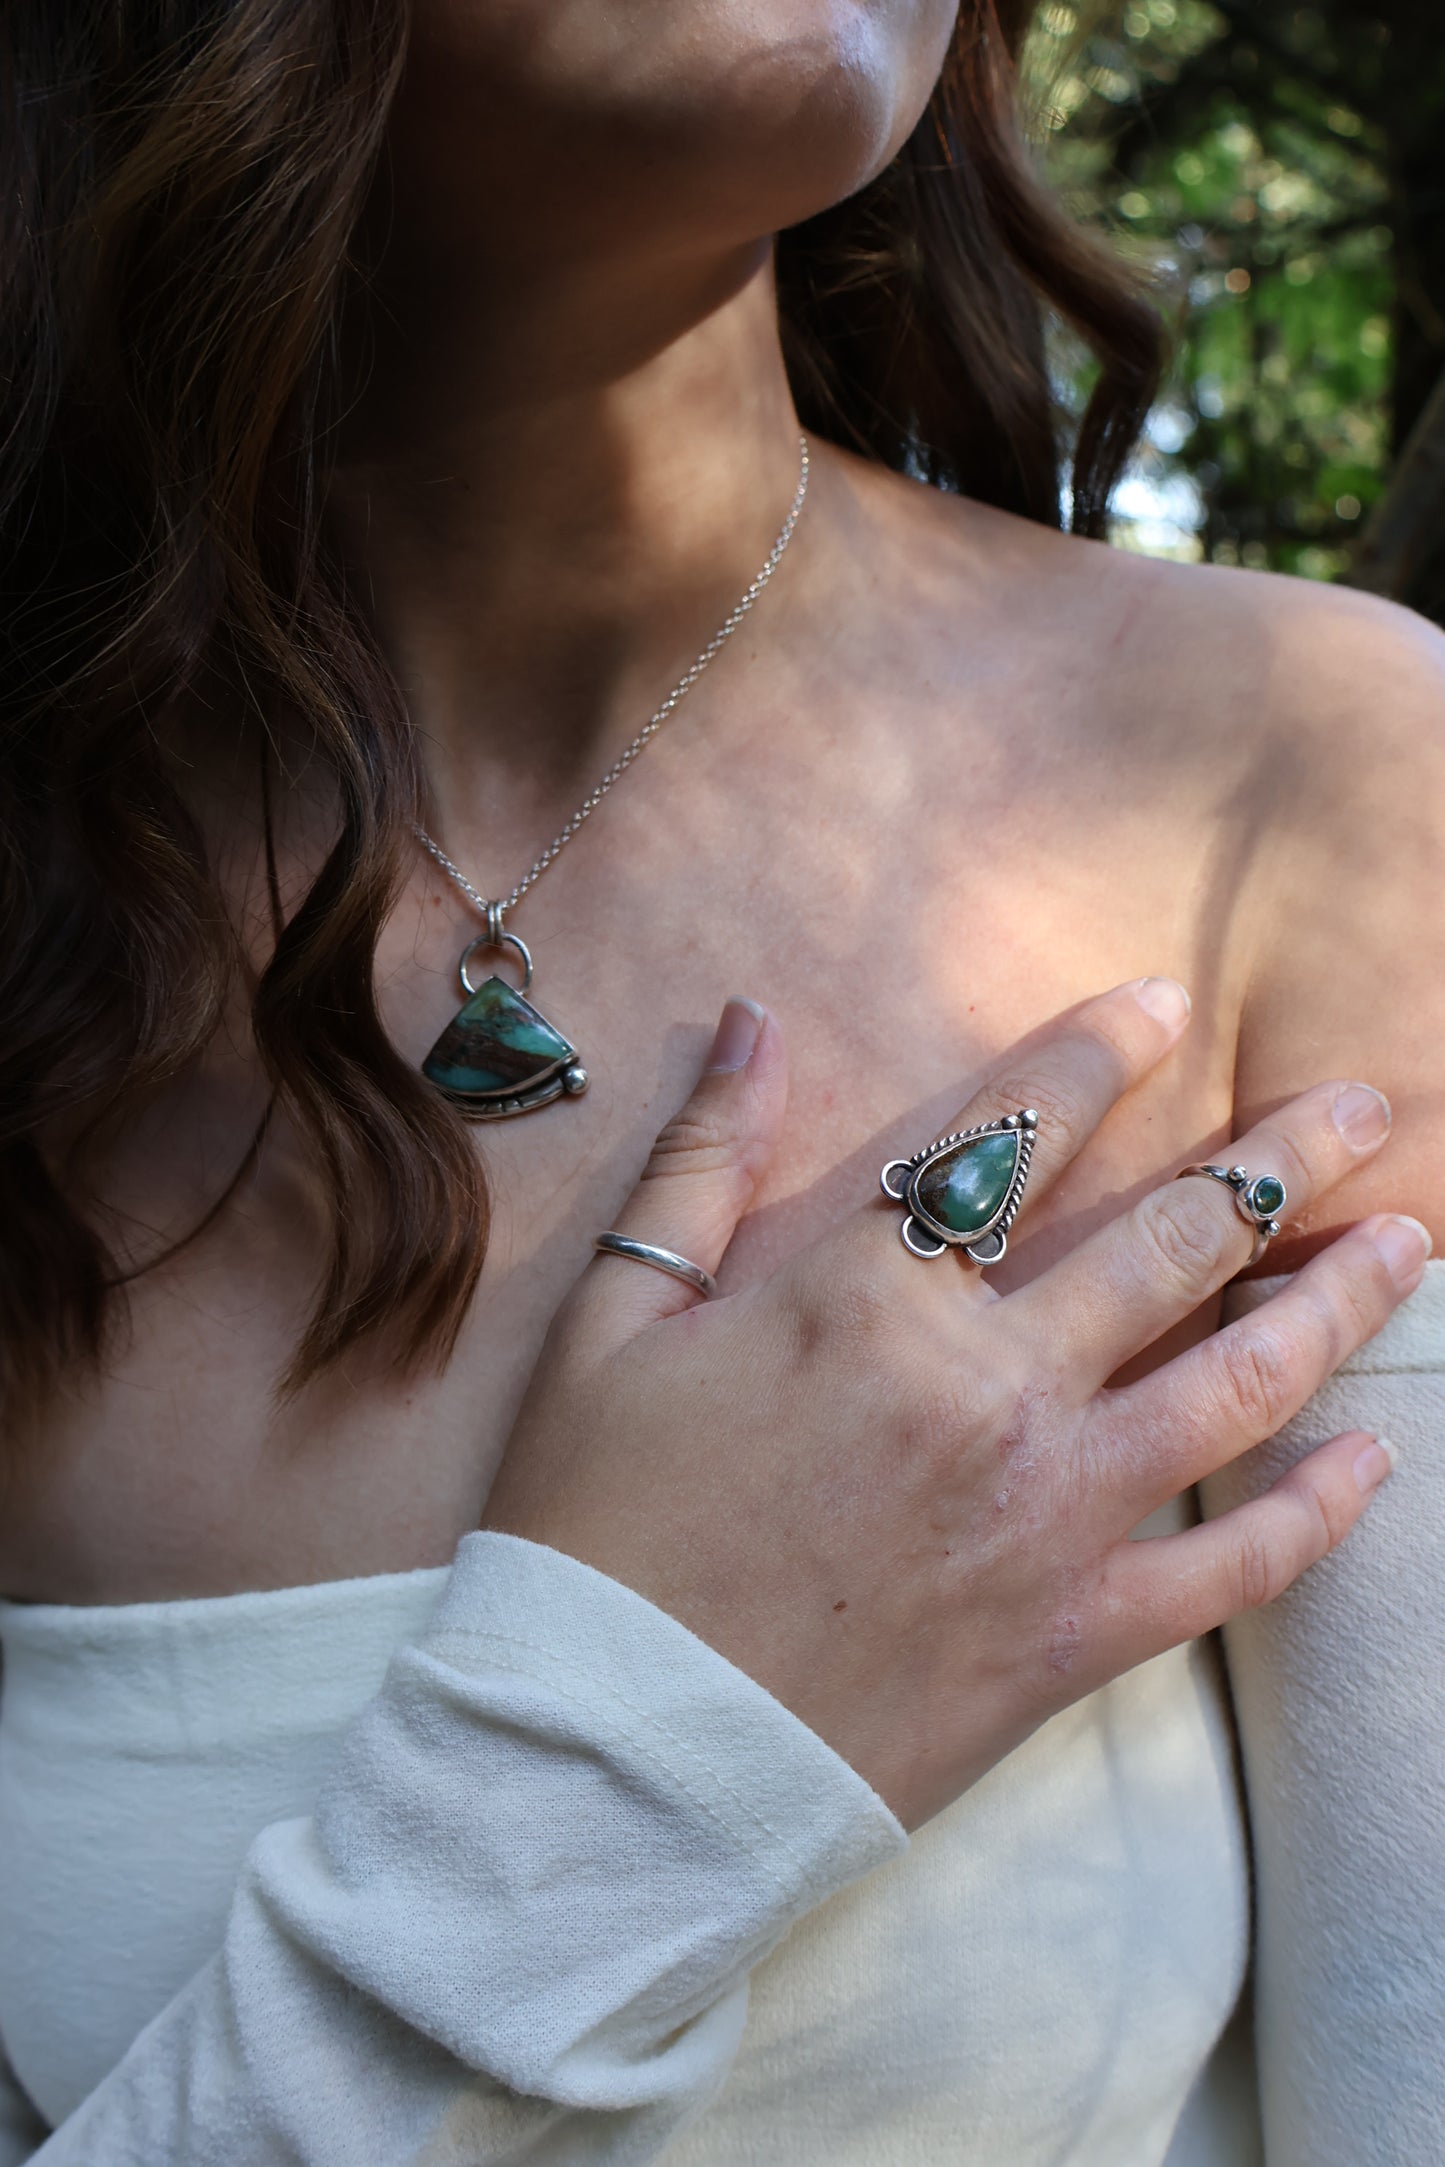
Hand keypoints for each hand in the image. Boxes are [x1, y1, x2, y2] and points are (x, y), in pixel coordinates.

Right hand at [482, 982, 1425, 1829]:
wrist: (610, 1763)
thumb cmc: (595, 1533)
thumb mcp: (613, 1324)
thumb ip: (700, 1160)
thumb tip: (750, 1020)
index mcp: (868, 1299)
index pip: (1017, 1135)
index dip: (1101, 1053)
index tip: (1170, 1003)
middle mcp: (988, 1387)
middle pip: (1174, 1238)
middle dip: (1278, 1155)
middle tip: (1360, 1103)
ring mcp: (1050, 1514)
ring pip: (1242, 1379)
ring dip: (1338, 1297)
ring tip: (1404, 1237)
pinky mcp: (1076, 1636)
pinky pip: (1234, 1566)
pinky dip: (1318, 1510)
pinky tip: (1370, 1458)